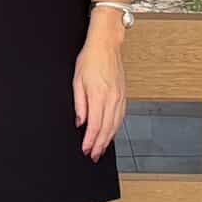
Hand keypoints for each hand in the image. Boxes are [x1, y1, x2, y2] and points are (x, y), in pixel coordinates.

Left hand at [73, 36, 126, 159]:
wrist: (106, 45)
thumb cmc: (90, 59)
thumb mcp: (77, 81)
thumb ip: (79, 104)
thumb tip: (80, 122)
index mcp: (99, 95)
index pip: (95, 125)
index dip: (90, 140)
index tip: (86, 149)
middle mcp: (112, 98)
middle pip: (107, 129)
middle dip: (100, 145)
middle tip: (94, 155)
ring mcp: (120, 97)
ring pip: (115, 124)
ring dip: (109, 139)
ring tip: (102, 149)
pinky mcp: (123, 95)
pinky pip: (121, 116)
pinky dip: (116, 128)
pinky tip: (111, 134)